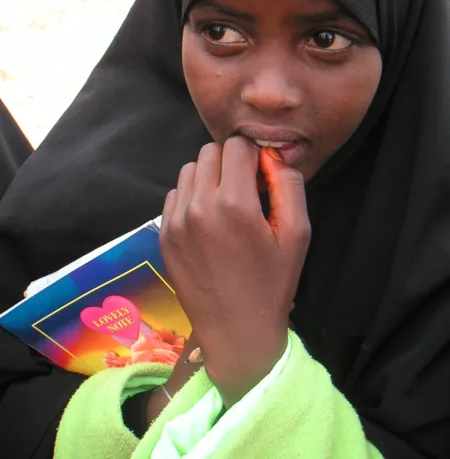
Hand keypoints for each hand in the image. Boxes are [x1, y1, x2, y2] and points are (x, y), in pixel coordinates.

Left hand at [160, 137, 309, 405]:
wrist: (236, 330)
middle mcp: (199, 206)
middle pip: (210, 152)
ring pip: (189, 169)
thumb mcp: (297, 234)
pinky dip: (191, 196)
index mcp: (235, 203)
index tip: (261, 176)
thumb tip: (270, 156)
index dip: (254, 155)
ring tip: (225, 203)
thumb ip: (288, 185)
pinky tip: (207, 220)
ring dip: (209, 176)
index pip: (237, 145)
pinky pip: (175, 194)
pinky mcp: (164, 234)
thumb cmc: (272, 283)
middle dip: (231, 162)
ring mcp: (175, 220)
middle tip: (245, 189)